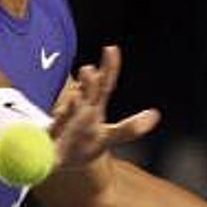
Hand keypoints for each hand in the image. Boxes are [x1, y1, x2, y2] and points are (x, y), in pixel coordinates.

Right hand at [49, 45, 160, 168]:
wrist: (59, 159)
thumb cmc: (85, 143)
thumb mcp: (110, 137)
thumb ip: (131, 128)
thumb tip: (155, 115)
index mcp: (94, 107)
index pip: (105, 83)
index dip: (109, 67)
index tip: (111, 48)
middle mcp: (80, 110)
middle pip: (87, 94)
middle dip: (88, 83)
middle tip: (88, 70)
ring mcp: (64, 122)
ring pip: (70, 108)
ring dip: (72, 102)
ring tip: (76, 95)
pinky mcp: (51, 137)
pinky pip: (55, 128)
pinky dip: (58, 122)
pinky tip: (58, 117)